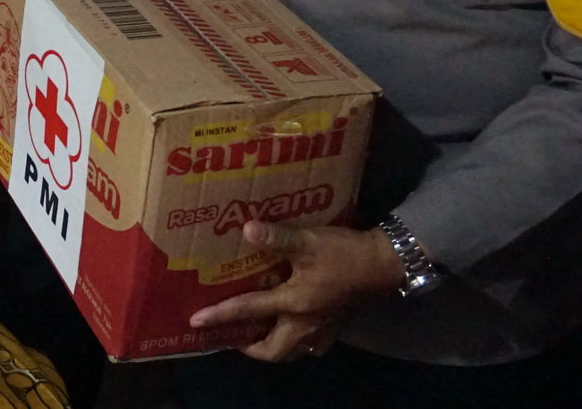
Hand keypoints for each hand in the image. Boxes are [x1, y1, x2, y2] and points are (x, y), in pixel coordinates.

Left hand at [188, 222, 402, 361]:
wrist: (384, 263)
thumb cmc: (343, 253)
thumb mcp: (307, 240)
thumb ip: (276, 237)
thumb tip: (245, 229)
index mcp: (293, 304)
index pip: (249, 311)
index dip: (220, 316)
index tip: (196, 323)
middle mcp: (306, 323)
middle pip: (273, 350)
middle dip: (251, 349)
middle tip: (234, 338)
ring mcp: (324, 328)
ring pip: (293, 351)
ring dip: (274, 348)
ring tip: (259, 336)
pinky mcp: (338, 325)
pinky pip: (313, 345)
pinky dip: (298, 343)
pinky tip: (295, 329)